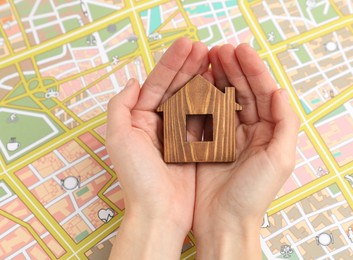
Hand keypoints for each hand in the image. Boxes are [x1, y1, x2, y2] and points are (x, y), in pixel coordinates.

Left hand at [106, 38, 208, 258]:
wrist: (160, 213)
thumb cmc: (138, 178)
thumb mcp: (119, 138)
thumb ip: (119, 106)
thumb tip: (134, 80)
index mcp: (140, 118)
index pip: (157, 83)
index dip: (171, 63)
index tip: (188, 44)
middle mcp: (160, 123)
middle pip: (176, 87)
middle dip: (189, 66)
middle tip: (205, 47)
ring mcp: (179, 133)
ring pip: (193, 99)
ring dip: (202, 79)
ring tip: (215, 60)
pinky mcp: (196, 145)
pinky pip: (205, 118)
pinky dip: (213, 102)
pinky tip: (221, 86)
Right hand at [193, 44, 299, 258]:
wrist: (223, 222)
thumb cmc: (253, 194)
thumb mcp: (280, 159)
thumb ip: (285, 124)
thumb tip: (280, 91)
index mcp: (268, 131)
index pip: (263, 93)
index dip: (253, 70)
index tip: (240, 50)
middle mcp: (249, 130)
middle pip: (243, 91)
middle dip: (233, 68)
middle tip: (219, 49)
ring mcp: (226, 134)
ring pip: (223, 98)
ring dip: (217, 77)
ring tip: (208, 58)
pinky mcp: (206, 141)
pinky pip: (205, 114)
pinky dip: (201, 96)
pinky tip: (196, 81)